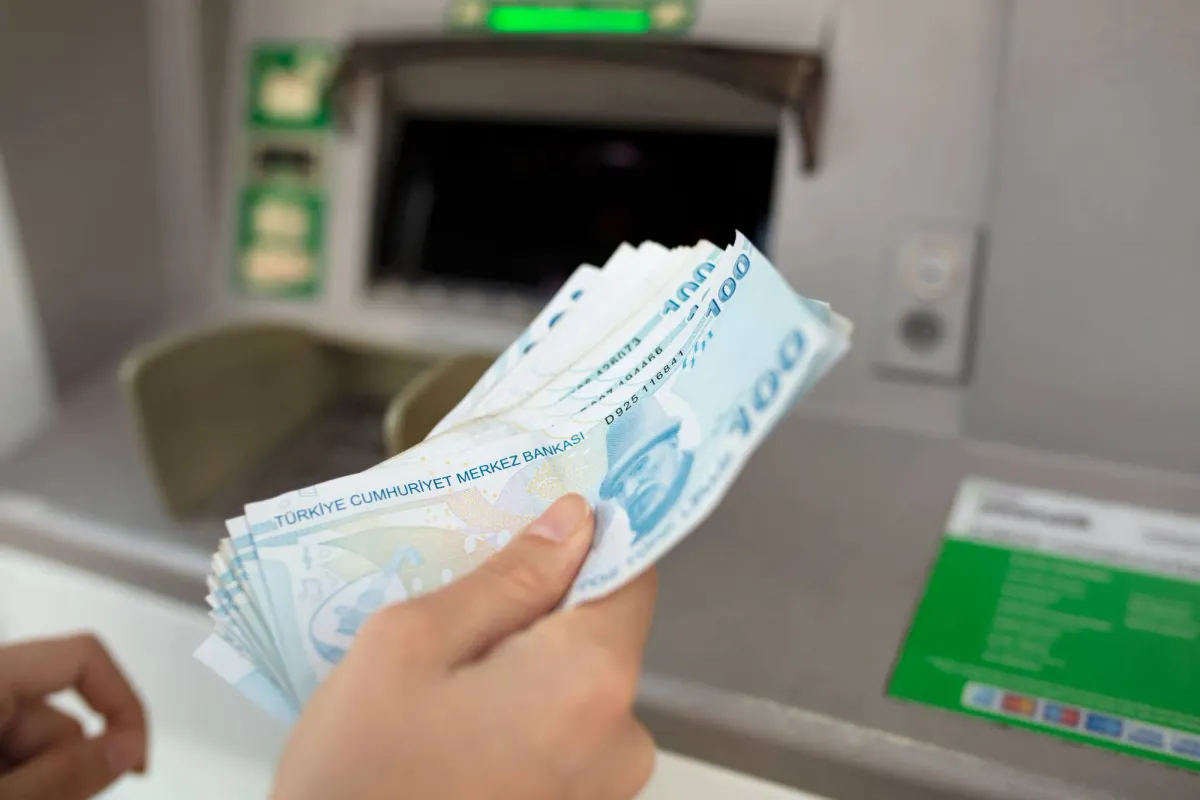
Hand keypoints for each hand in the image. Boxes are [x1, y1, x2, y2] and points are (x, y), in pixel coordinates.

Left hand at [0, 634, 147, 799]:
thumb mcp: (4, 796)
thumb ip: (63, 773)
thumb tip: (128, 749)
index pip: (83, 656)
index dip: (123, 702)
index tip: (135, 759)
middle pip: (57, 711)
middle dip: (64, 760)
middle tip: (35, 799)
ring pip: (34, 736)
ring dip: (38, 773)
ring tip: (12, 798)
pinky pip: (10, 745)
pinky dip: (17, 775)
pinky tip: (5, 792)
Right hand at [274, 493, 657, 799]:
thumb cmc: (358, 779)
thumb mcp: (410, 646)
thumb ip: (507, 577)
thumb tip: (574, 523)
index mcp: (590, 681)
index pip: (633, 570)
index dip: (590, 538)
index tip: (545, 520)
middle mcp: (622, 739)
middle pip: (602, 629)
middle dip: (540, 610)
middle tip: (458, 612)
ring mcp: (606, 788)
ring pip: (579, 682)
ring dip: (526, 666)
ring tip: (445, 683)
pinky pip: (567, 732)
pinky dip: (525, 715)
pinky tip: (459, 726)